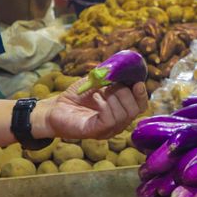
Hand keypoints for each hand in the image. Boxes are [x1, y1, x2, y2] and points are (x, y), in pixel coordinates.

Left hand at [34, 79, 148, 140]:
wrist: (55, 108)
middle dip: (125, 93)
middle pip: (135, 111)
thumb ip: (111, 76)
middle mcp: (117, 123)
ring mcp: (107, 130)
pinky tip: (96, 97)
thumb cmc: (77, 96)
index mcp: (121, 111)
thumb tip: (122, 65)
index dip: (142, 95)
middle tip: (111, 85)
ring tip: (101, 90)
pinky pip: (109, 120)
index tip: (137, 82)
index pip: (140, 106)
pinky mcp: (95, 132)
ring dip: (114, 97)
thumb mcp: (97, 82)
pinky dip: (105, 105)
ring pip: (123, 115)